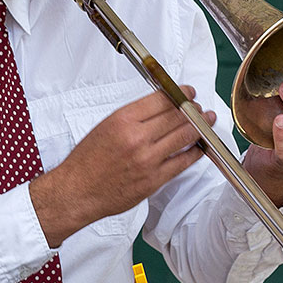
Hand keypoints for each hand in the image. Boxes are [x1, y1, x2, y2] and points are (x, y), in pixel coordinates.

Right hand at [30, 87, 215, 246]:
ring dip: (201, 126)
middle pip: (178, 116)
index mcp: (122, 120)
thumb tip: (160, 107)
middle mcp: (137, 138)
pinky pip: (184, 162)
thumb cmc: (86, 161)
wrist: (76, 191)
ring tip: (206, 121)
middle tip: (199, 107)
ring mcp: (148, 160)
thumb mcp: (105, 127)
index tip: (188, 92)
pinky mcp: (154, 179)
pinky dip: (196, 152)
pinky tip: (199, 146)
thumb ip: (133, 117)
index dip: (181, 93)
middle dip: (194, 109)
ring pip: (185, 136)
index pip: (162, 99)